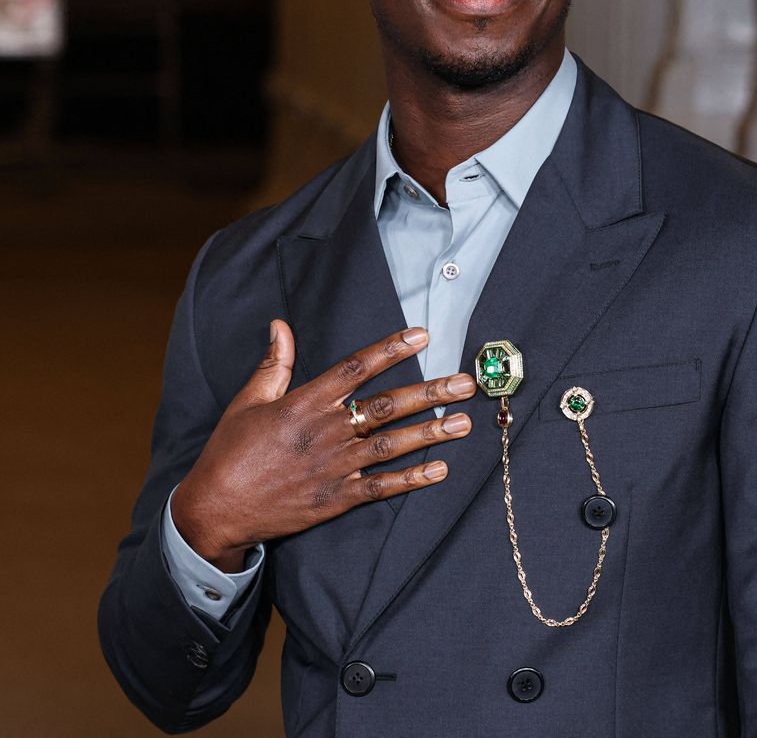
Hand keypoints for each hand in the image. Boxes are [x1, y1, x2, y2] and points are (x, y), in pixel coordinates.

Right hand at [172, 321, 474, 571]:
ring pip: (391, 444)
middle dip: (429, 392)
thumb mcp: (249, 400)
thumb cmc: (230, 451)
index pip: (357, 368)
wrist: (215, 508)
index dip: (391, 349)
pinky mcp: (336, 498)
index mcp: (305, 402)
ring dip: (430, 432)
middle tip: (465, 382)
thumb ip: (274, 362)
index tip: (421, 335)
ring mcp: (334, 467)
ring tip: (463, 421)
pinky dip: (411, 479)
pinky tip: (440, 469)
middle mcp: (326, 431)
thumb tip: (280, 325)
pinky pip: (381, 487)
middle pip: (386, 406)